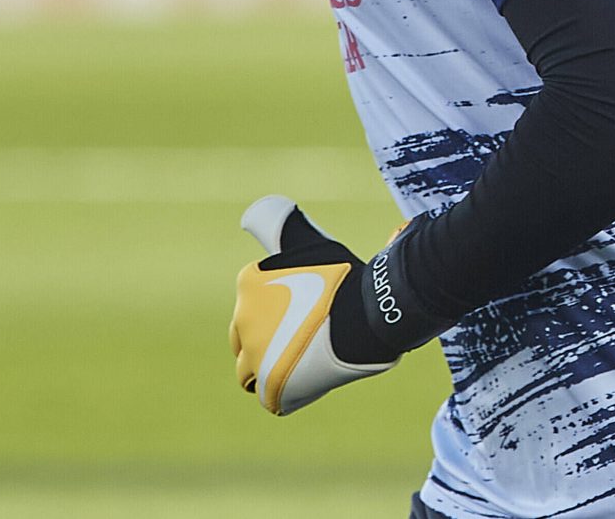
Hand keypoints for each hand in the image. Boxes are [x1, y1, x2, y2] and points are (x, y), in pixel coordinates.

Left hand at [229, 195, 398, 414]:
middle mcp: (243, 320)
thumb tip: (247, 216)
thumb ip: (274, 221)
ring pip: (252, 371)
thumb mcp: (306, 240)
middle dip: (269, 338)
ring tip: (305, 360)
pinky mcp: (273, 387)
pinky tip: (310, 378)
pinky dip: (289, 392)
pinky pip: (271, 398)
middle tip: (309, 334)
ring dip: (273, 367)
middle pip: (246, 338)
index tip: (310, 306)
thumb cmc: (345, 276)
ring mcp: (256, 357)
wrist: (372, 312)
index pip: (253, 303)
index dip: (279, 307)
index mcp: (248, 284)